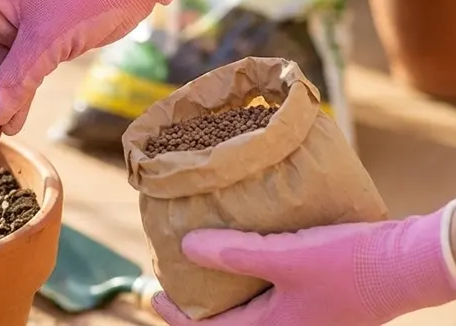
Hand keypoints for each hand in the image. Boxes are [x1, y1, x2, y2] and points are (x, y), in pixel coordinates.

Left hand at [153, 205, 455, 325]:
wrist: (409, 263)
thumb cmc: (349, 264)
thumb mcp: (284, 255)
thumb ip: (234, 252)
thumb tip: (186, 246)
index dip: (178, 316)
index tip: (155, 295)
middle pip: (233, 324)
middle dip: (201, 307)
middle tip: (176, 282)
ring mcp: (309, 318)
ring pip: (255, 311)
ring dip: (229, 293)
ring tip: (208, 265)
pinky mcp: (323, 303)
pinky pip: (276, 298)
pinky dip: (255, 282)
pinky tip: (252, 255)